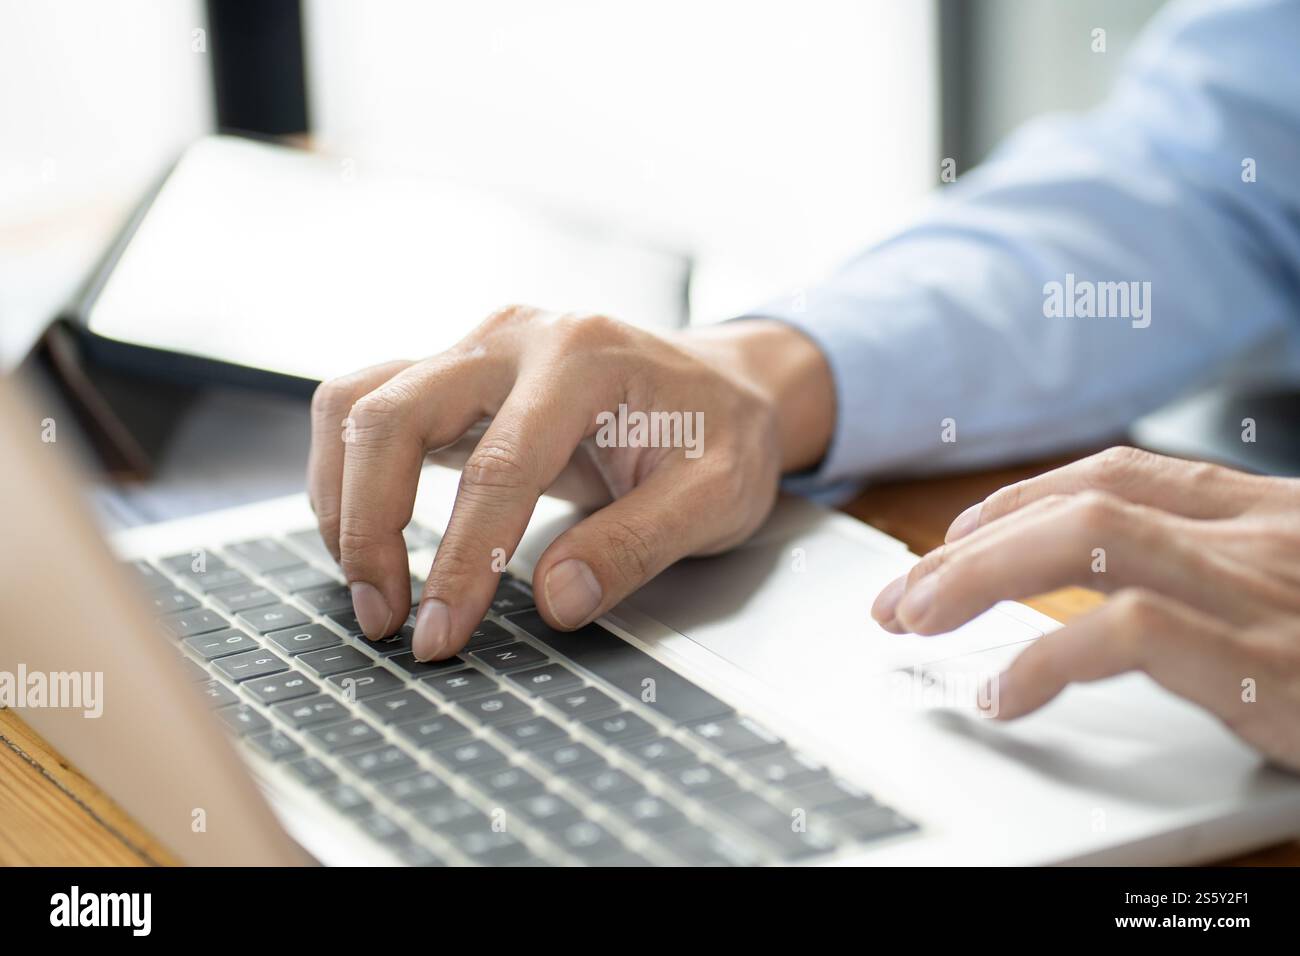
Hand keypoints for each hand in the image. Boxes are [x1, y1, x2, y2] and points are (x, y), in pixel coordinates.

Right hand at [308, 306, 833, 660]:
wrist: (723, 384)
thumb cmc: (723, 434)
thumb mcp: (717, 496)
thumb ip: (638, 545)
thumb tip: (555, 598)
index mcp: (584, 360)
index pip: (499, 468)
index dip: (460, 562)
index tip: (441, 633)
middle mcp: (515, 338)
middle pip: (392, 415)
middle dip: (368, 526)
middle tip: (384, 618)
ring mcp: (476, 348)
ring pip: (359, 401)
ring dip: (341, 497)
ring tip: (366, 583)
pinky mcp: (454, 372)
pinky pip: (368, 407)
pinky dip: (348, 472)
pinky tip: (367, 532)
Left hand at [870, 446, 1299, 771]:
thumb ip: (1225, 572)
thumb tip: (1121, 595)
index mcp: (1263, 515)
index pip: (1117, 472)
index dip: (1023, 496)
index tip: (959, 533)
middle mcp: (1257, 538)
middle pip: (1083, 500)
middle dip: (974, 543)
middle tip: (903, 592)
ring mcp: (1264, 592)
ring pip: (1090, 540)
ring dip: (980, 575)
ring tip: (914, 618)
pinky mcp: (1271, 663)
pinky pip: (1132, 633)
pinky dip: (1050, 658)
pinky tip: (1002, 690)